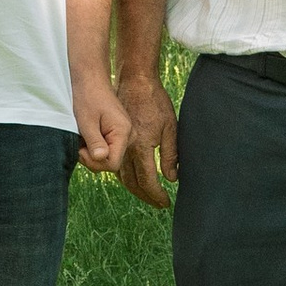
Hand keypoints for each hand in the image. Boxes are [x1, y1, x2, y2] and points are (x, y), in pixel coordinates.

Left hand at [73, 71, 132, 174]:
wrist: (91, 79)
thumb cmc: (88, 97)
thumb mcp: (87, 121)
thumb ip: (95, 142)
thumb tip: (101, 159)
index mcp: (124, 133)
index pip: (112, 164)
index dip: (94, 162)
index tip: (81, 149)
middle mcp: (129, 136)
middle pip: (111, 163)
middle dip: (92, 158)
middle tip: (79, 143)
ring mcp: (125, 135)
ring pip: (108, 157)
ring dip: (92, 151)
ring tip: (83, 135)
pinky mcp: (119, 134)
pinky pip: (107, 149)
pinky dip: (94, 145)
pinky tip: (88, 134)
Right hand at [119, 73, 179, 208]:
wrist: (135, 82)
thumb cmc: (155, 101)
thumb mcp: (170, 127)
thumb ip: (171, 155)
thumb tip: (171, 178)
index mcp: (141, 149)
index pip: (148, 181)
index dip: (156, 195)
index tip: (165, 203)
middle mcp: (126, 151)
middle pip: (133, 184)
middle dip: (146, 197)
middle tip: (158, 204)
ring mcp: (118, 146)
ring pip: (123, 178)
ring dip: (135, 190)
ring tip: (148, 196)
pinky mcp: (114, 140)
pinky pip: (118, 167)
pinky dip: (126, 178)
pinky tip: (135, 180)